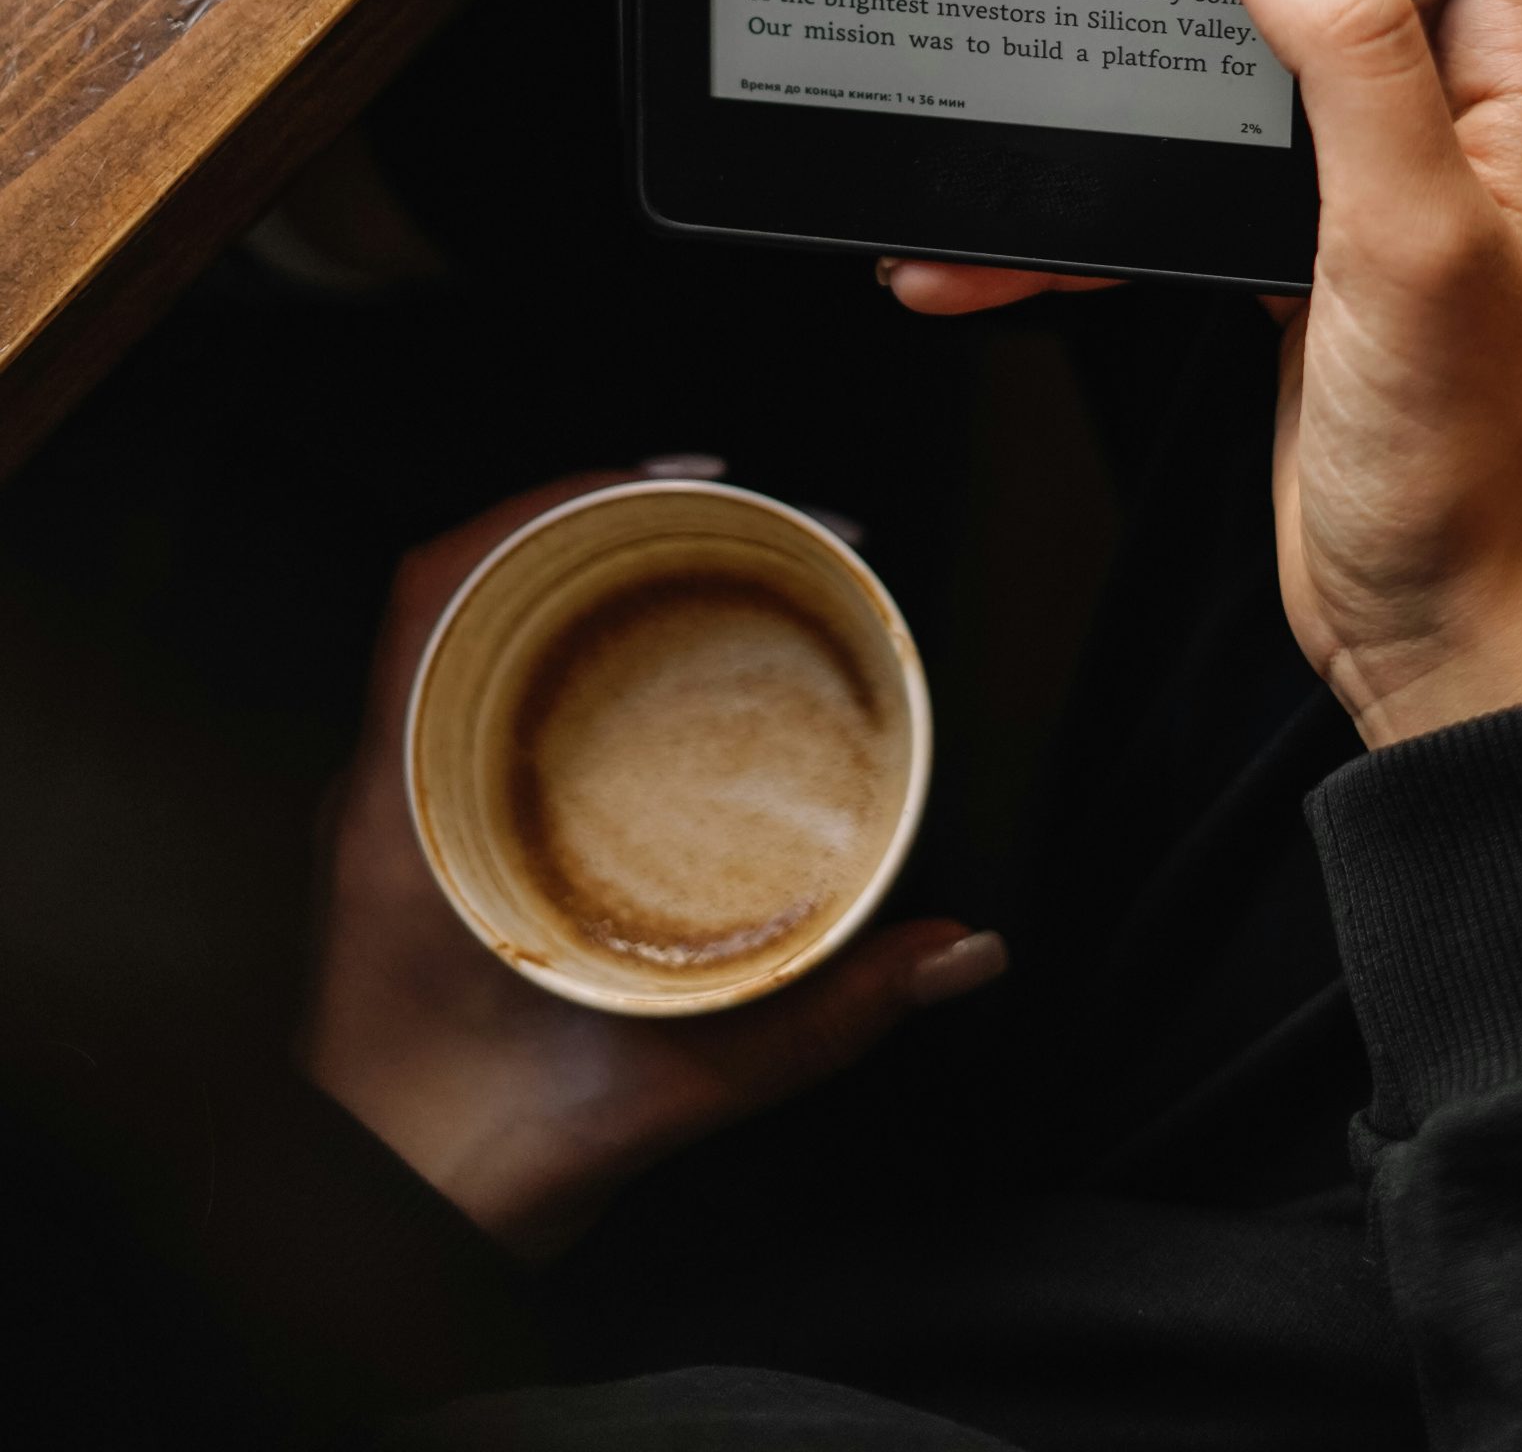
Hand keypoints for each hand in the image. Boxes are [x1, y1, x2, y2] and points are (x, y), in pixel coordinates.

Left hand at [301, 481, 1004, 1259]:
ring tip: (714, 561)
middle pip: (476, 586)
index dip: (552, 497)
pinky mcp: (422, 843)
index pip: (439, 586)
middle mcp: (387, 787)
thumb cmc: (464, 1166)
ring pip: (479, 635)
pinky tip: (655, 667)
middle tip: (744, 514)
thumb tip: (959, 949)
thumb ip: (821, 1022)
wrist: (364, 1242)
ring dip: (589, 582)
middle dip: (607, 522)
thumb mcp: (661, 1090)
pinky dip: (569, 652)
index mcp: (405, 811)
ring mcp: (395, 810)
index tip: (679, 476)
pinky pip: (483, 696)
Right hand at [888, 0, 1521, 746]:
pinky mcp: (1298, 226)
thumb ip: (1344, 50)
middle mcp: (1458, 87)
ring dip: (1136, 35)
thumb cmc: (1459, 457)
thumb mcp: (1406, 238)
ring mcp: (1375, 156)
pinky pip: (1190, 153)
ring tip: (1033, 13)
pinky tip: (1004, 234)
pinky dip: (1101, 182)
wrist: (1432, 624)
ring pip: (1248, 28)